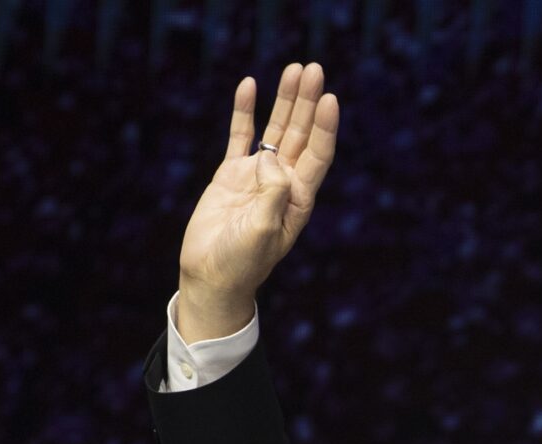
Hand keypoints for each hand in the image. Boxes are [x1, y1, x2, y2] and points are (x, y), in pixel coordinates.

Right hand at [176, 63, 339, 341]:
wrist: (211, 275)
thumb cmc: (242, 263)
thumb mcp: (263, 233)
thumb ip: (272, 196)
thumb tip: (271, 160)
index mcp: (298, 198)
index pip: (317, 154)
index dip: (325, 127)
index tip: (329, 99)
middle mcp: (283, 182)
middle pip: (300, 134)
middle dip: (307, 101)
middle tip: (314, 69)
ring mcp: (258, 175)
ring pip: (275, 129)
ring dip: (284, 100)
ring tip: (294, 69)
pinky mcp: (231, 173)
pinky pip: (240, 136)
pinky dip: (245, 111)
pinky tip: (250, 86)